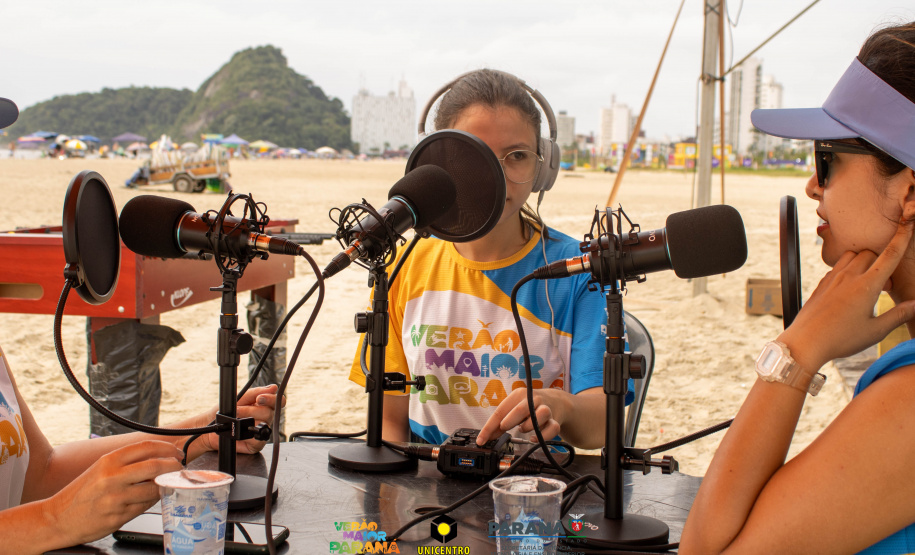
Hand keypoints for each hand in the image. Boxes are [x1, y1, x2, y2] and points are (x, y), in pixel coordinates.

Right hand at [44, 440, 182, 545]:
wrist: (57, 518)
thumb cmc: (81, 492)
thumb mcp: (100, 468)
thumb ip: (126, 462)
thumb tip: (158, 456)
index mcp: (108, 461)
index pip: (147, 447)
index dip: (167, 449)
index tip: (176, 453)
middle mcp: (112, 478)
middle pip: (155, 466)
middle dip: (173, 466)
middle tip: (179, 467)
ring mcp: (116, 498)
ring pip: (154, 489)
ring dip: (164, 486)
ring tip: (165, 483)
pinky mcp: (118, 517)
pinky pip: (145, 507)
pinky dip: (152, 501)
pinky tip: (150, 498)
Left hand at [199, 384, 285, 455]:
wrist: (210, 426)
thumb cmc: (224, 411)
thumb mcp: (239, 398)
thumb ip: (255, 392)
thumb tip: (273, 387)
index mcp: (263, 405)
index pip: (277, 401)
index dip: (272, 399)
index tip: (260, 398)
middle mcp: (264, 418)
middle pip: (270, 412)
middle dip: (252, 410)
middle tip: (239, 409)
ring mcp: (260, 430)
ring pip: (264, 424)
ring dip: (248, 420)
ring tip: (235, 419)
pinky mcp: (256, 444)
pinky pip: (260, 439)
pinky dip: (250, 435)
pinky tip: (242, 432)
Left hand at [476, 387, 562, 444]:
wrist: (556, 401)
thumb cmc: (530, 406)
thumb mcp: (513, 409)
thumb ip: (500, 423)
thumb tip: (485, 438)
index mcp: (519, 394)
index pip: (500, 411)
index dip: (489, 427)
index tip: (481, 440)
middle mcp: (533, 399)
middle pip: (520, 410)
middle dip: (509, 421)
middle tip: (504, 427)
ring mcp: (546, 409)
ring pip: (539, 416)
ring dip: (527, 427)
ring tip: (523, 428)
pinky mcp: (555, 420)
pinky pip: (552, 428)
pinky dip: (542, 436)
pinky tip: (534, 438)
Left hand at [779, 211, 914, 371]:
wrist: (804, 342)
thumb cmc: (841, 339)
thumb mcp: (875, 332)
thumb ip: (898, 315)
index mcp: (867, 286)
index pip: (890, 256)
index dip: (902, 237)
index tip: (909, 221)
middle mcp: (848, 277)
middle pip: (870, 253)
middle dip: (881, 262)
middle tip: (884, 287)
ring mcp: (832, 278)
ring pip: (852, 256)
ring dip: (863, 263)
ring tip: (865, 288)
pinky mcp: (821, 284)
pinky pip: (837, 267)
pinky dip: (848, 271)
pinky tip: (847, 293)